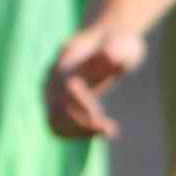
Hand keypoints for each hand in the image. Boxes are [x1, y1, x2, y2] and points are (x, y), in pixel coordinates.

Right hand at [46, 19, 147, 139]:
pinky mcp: (57, 103)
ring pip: (54, 120)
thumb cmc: (119, 43)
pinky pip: (57, 125)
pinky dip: (75, 133)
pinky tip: (98, 131)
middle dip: (82, 123)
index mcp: (67, 60)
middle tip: (111, 129)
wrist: (110, 43)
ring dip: (79, 131)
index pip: (65, 86)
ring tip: (108, 130)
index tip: (99, 117)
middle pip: (57, 107)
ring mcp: (52, 90)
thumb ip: (116, 48)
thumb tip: (109, 57)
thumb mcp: (123, 42)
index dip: (80, 104)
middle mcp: (53, 76)